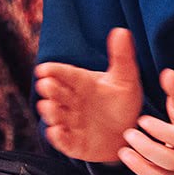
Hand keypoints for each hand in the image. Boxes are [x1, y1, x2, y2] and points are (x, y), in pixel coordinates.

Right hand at [34, 27, 143, 161]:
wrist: (130, 134)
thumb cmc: (123, 102)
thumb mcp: (125, 79)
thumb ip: (122, 57)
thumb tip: (121, 31)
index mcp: (81, 83)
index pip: (63, 74)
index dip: (53, 71)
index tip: (43, 69)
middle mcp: (72, 101)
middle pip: (56, 93)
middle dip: (50, 90)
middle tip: (46, 86)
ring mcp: (71, 122)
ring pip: (55, 116)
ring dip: (51, 112)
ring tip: (50, 107)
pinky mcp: (74, 143)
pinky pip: (64, 141)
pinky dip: (58, 137)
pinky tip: (56, 131)